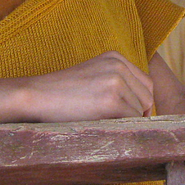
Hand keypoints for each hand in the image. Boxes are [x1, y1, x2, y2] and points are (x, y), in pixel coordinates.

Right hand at [21, 51, 154, 121]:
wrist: (37, 96)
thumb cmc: (62, 92)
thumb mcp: (94, 76)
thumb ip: (117, 82)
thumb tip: (145, 107)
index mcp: (116, 57)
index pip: (146, 83)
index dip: (140, 102)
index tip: (128, 115)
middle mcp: (119, 65)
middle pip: (147, 96)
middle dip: (137, 113)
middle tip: (117, 123)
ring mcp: (116, 82)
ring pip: (141, 110)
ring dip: (126, 121)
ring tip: (104, 122)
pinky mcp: (111, 101)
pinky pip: (132, 120)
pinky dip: (122, 128)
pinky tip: (104, 126)